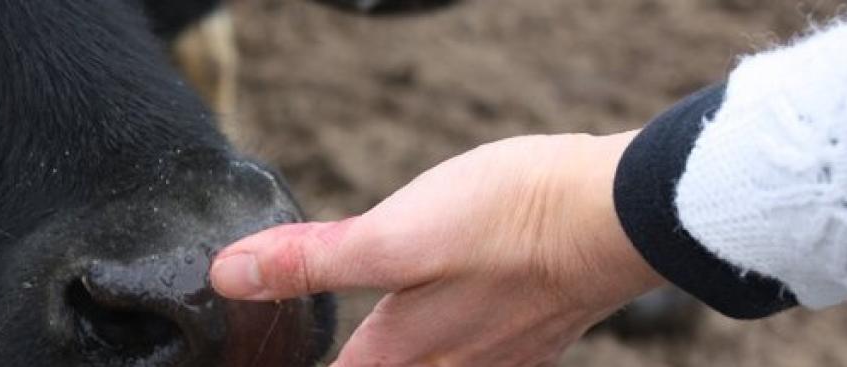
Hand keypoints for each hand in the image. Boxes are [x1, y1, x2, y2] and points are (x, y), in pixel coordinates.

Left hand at [210, 131, 663, 365]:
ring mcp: (497, 359)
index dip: (298, 362)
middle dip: (360, 360)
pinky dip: (445, 351)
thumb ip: (312, 262)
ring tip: (384, 342)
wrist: (616, 215)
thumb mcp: (397, 234)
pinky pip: (476, 359)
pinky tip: (452, 330)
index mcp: (402, 352)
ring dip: (404, 358)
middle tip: (330, 341)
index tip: (268, 357)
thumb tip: (229, 276)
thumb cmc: (511, 219)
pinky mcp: (535, 337)